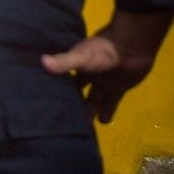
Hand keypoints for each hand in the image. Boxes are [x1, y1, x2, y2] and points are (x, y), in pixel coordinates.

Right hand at [41, 11, 173, 122]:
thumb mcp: (81, 57)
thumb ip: (64, 62)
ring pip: (93, 99)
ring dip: (89, 110)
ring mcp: (103, 82)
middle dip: (72, 103)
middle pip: (77, 92)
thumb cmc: (103, 50)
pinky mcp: (118, 89)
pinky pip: (110, 103)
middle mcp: (88, 75)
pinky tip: (102, 122)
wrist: (132, 46)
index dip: (56, 90)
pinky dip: (107, 112)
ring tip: (81, 127)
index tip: (45, 103)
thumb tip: (42, 62)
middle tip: (62, 121)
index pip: (63, 80)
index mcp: (77, 66)